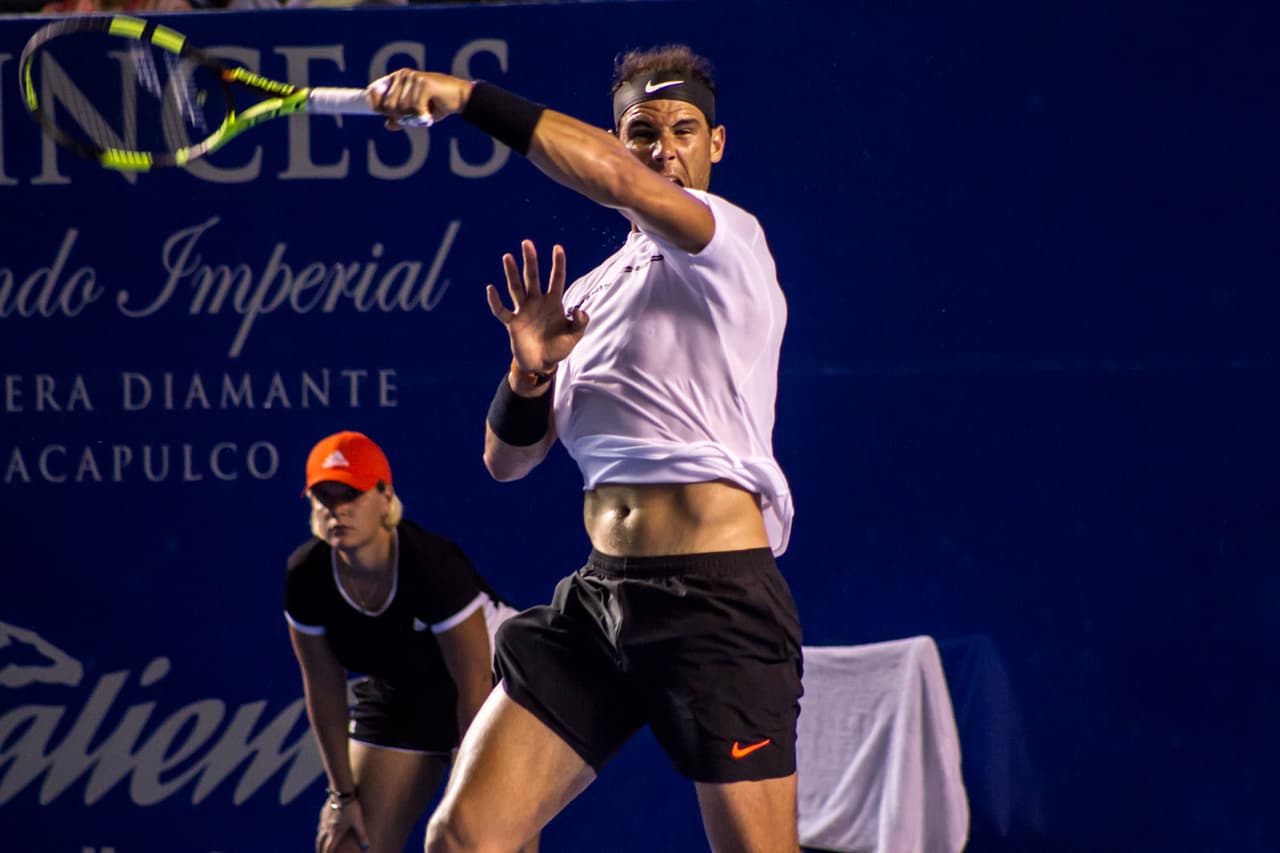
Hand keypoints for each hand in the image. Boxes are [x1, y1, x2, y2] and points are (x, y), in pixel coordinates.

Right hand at [316, 795, 369, 852]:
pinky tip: (323, 829)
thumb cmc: (352, 809)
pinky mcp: (323, 814)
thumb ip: (362, 836)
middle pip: (320, 843)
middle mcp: (327, 829)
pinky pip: (320, 825)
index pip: (328, 849)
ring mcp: (323, 821)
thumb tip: (366, 847)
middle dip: (320, 851)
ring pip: (319, 834)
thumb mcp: (358, 823)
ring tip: (320, 845)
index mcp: (335, 833)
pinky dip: (320, 831)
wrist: (342, 793)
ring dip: (319, 842)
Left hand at [367, 69, 470, 130]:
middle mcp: (403, 75)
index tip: (389, 117)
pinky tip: (429, 116)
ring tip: (424, 117)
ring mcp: (413, 78)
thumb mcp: (416, 113)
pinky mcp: (424, 83)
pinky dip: (423, 117)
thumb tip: (388, 125)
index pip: (375, 94)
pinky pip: (415, 109)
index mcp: (397, 78)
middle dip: (401, 118)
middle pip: (388, 106)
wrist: (461, 98)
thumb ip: (401, 117)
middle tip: (415, 120)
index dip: (378, 107)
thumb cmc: (437, 105)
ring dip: (414, 119)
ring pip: (402, 109)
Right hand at [486, 241, 589, 377]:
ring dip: (511, 273)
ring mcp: (524, 311)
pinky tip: (491, 289)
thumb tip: (580, 310)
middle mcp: (537, 303)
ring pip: (516, 288)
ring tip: (507, 256)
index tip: (557, 248)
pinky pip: (501, 310)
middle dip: (530, 260)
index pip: (557, 279)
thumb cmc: (559, 349)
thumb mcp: (574, 337)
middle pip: (533, 277)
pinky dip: (495, 301)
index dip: (558, 264)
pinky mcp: (512, 323)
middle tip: (527, 242)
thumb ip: (580, 323)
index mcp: (554, 303)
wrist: (542, 364)